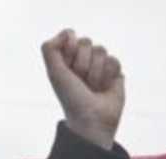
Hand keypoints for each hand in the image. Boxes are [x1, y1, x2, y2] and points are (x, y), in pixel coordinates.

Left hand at [41, 29, 124, 149]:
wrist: (92, 119)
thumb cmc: (71, 98)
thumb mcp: (54, 73)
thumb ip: (50, 49)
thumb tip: (68, 32)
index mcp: (65, 59)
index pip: (70, 36)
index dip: (69, 50)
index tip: (67, 68)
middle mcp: (82, 60)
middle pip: (86, 41)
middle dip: (82, 63)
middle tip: (80, 81)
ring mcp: (99, 65)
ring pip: (101, 50)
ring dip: (95, 72)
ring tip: (92, 87)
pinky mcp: (115, 72)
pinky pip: (114, 60)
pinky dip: (108, 75)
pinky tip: (105, 88)